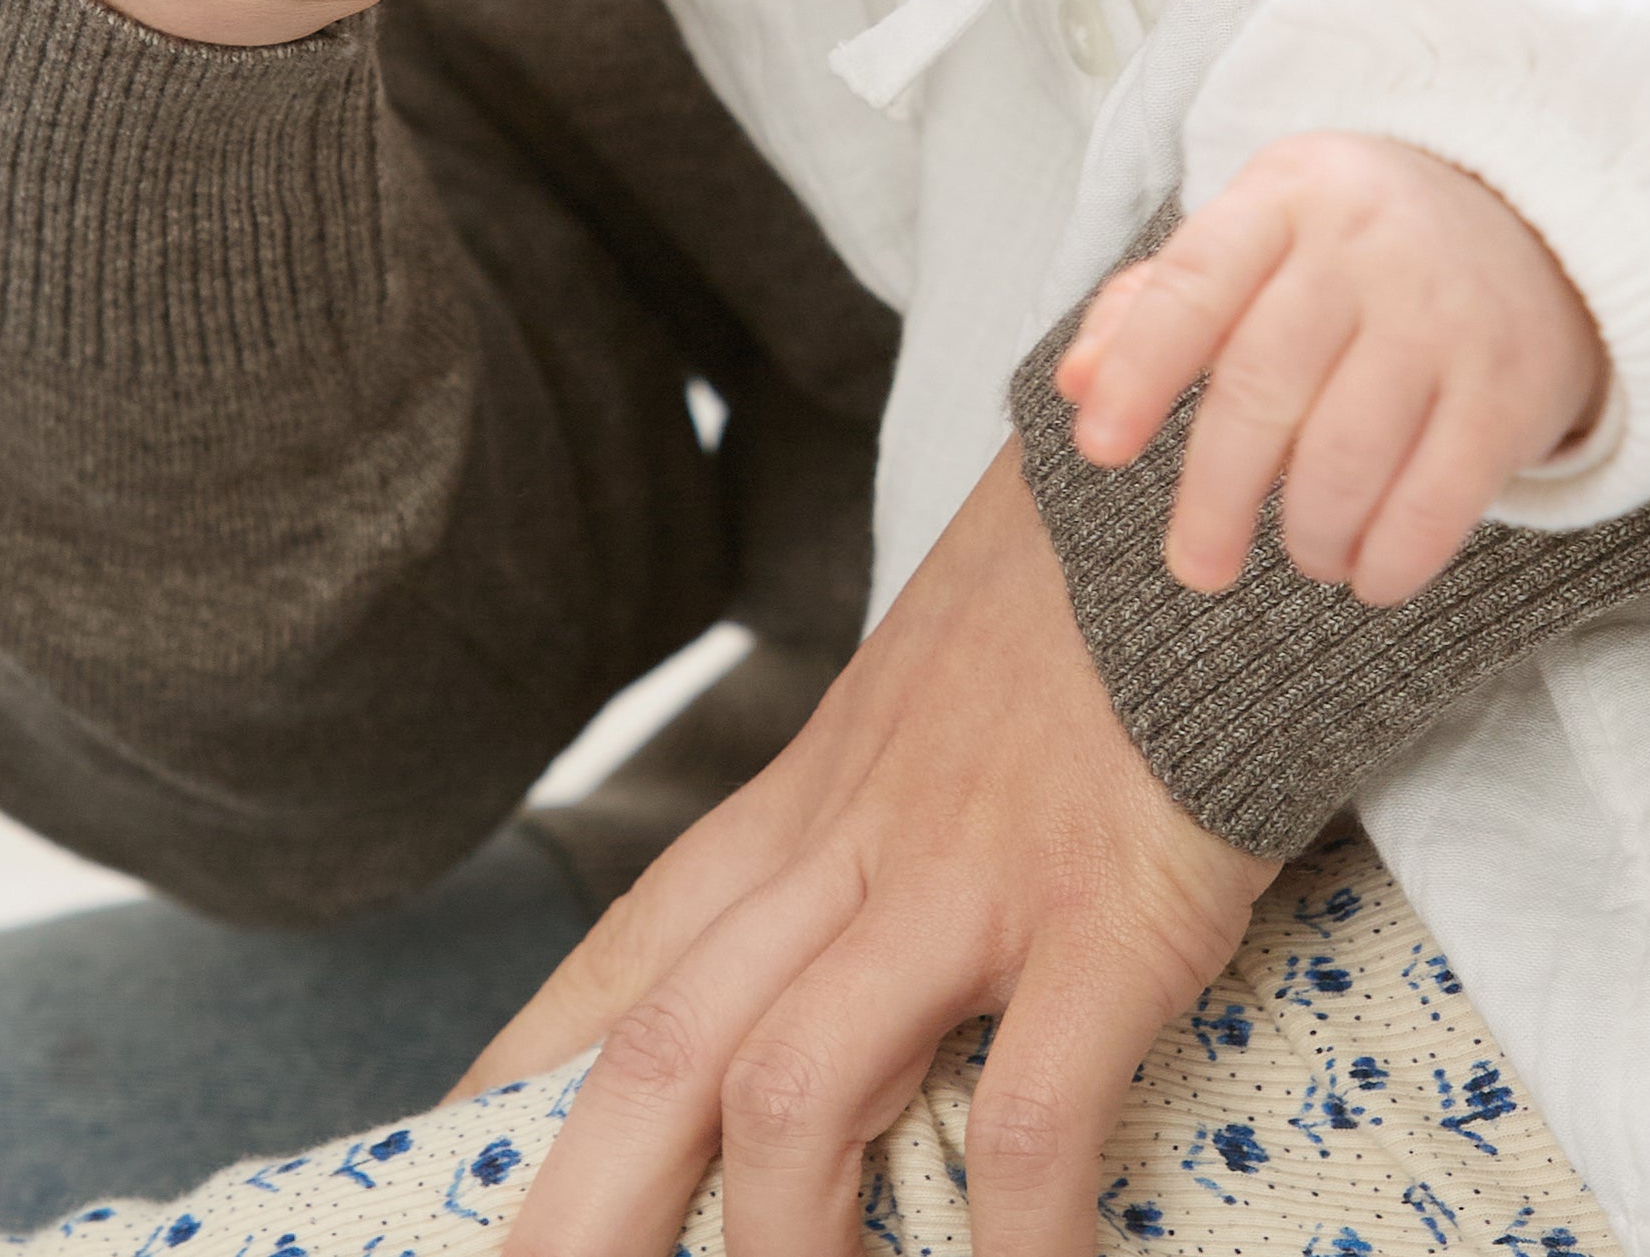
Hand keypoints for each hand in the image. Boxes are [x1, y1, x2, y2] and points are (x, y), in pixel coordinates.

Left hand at [464, 443, 1269, 1256]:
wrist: (1206, 471)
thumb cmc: (1086, 607)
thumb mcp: (935, 695)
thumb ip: (869, 809)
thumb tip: (832, 941)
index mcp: (811, 799)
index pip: (629, 957)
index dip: (524, 1085)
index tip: (443, 1167)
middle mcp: (860, 845)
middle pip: (666, 1049)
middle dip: (583, 1214)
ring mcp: (976, 879)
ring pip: (797, 1092)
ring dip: (782, 1243)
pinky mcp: (1108, 913)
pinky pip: (1029, 1117)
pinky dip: (1014, 1238)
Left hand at [1056, 136, 1609, 601]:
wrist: (1542, 225)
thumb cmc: (1362, 249)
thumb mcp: (1262, 236)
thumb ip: (1158, 303)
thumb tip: (1075, 383)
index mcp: (1289, 197)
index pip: (1194, 282)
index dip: (1139, 371)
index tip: (1097, 448)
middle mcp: (1368, 246)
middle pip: (1264, 385)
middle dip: (1214, 496)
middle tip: (1195, 563)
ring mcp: (1446, 316)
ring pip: (1346, 457)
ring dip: (1308, 534)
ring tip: (1303, 551)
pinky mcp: (1512, 389)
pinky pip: (1436, 503)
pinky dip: (1388, 561)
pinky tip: (1368, 571)